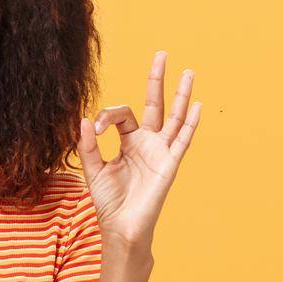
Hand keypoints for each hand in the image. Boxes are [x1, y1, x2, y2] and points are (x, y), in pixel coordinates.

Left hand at [76, 50, 201, 244]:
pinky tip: (198, 105)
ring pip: (174, 117)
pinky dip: (191, 123)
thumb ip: (88, 146)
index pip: (122, 114)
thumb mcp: (93, 170)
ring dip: (181, 95)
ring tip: (189, 72)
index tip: (97, 127)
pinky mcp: (169, 164)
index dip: (109, 114)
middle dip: (157, 80)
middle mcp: (147, 143)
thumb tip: (84, 119)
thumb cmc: (109, 202)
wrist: (121, 227)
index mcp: (128, 142)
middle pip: (154, 105)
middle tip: (161, 54)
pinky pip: (182, 140)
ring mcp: (160, 152)